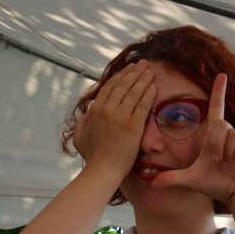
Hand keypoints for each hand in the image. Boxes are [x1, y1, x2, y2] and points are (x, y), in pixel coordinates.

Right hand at [73, 60, 155, 176]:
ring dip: (144, 79)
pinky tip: (154, 86)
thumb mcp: (80, 136)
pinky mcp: (133, 125)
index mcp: (95, 109)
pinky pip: (143, 105)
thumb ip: (83, 122)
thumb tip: (86, 115)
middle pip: (124, 85)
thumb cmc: (92, 156)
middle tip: (144, 64)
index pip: (110, 86)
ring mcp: (120, 116)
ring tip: (151, 71)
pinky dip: (149, 94)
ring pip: (134, 92)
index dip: (122, 75)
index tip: (130, 69)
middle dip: (135, 72)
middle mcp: (107, 109)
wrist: (103, 169)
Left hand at [151, 73, 234, 207]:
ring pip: (232, 134)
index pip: (216, 108)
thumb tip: (152, 183)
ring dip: (228, 152)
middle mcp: (229, 134)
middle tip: (216, 161)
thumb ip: (172, 178)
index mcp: (215, 136)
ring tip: (229, 164)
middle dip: (216, 145)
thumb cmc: (217, 185)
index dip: (218, 92)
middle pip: (220, 125)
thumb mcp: (192, 180)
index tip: (221, 75)